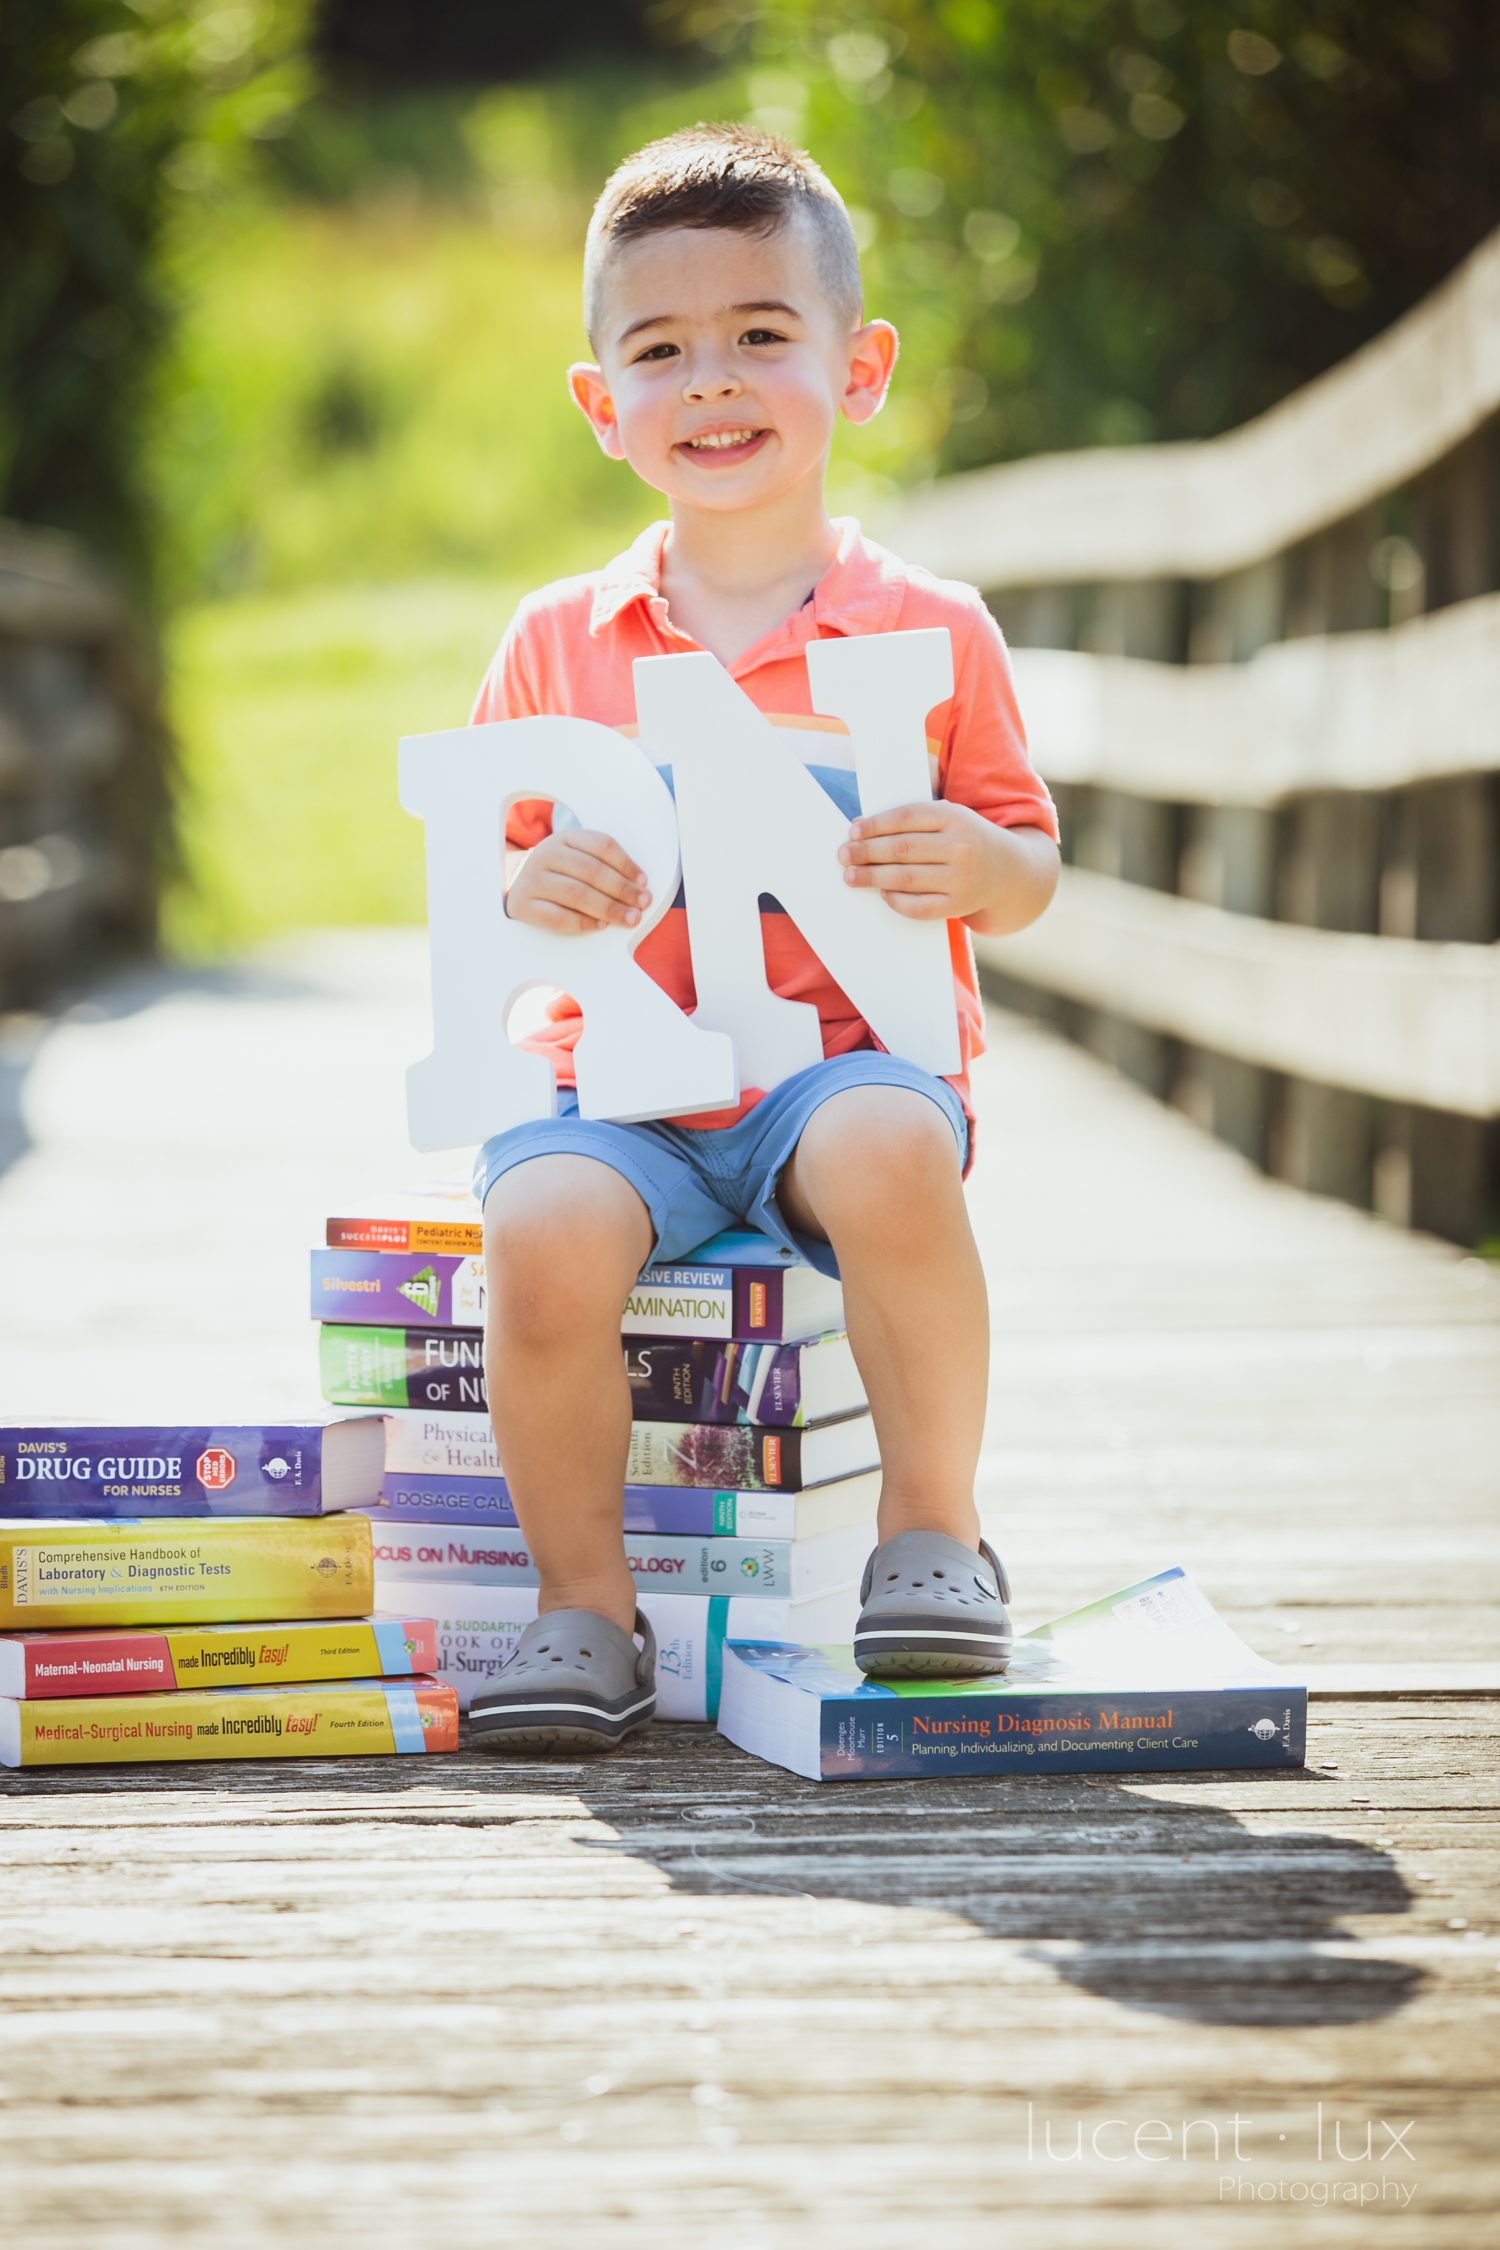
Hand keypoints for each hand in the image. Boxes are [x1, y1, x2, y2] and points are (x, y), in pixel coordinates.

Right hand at [505, 830, 651, 934]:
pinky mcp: (523, 905)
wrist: (517, 886)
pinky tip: (602, 925)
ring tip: (629, 918)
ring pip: (577, 894)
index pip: (602, 845)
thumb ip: (602, 865)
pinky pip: (558, 917)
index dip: (626, 864)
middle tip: (642, 903)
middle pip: (592, 871)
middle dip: (622, 889)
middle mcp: (546, 854)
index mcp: (565, 837)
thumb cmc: (558, 874)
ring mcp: (532, 879)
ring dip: (609, 908)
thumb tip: (637, 887)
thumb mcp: (576, 858)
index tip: (643, 882)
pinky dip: (584, 922)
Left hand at [838, 801, 1010, 921]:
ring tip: (852, 876)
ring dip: (872, 877)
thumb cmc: (967, 839)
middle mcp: (961, 847)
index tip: (853, 831)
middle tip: (844, 855)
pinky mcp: (960, 905)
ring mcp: (962, 879)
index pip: (906, 818)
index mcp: (956, 817)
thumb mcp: (952, 817)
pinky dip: (896, 900)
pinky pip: (919, 906)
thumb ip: (917, 817)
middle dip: (867, 852)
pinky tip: (883, 893)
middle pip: (902, 849)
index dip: (875, 825)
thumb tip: (865, 828)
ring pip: (906, 878)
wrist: (1011, 871)